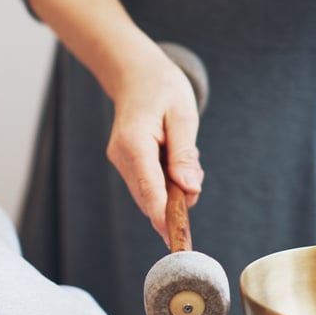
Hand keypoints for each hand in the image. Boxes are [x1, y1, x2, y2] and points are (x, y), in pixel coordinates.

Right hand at [26, 0, 203, 247]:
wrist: (135, 73)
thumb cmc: (162, 89)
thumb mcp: (183, 115)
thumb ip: (185, 154)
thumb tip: (190, 190)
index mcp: (133, 143)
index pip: (150, 189)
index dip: (165, 217)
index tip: (177, 241)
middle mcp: (121, 157)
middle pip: (150, 197)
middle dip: (177, 202)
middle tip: (194, 177)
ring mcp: (121, 162)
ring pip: (150, 194)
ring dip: (173, 190)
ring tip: (184, 153)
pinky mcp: (126, 164)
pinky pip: (149, 184)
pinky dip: (167, 182)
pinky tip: (174, 158)